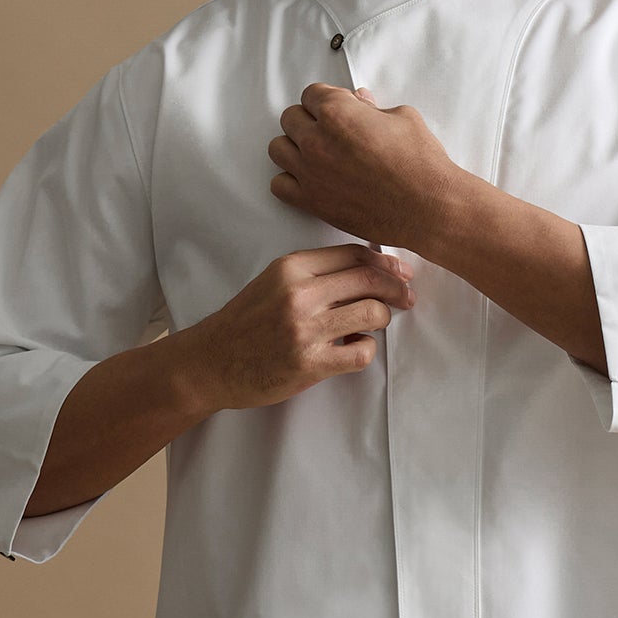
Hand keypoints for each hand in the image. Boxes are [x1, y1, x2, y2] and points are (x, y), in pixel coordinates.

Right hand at [185, 244, 414, 411]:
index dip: (386, 262)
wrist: (210, 362)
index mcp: (292, 267)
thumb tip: (369, 267)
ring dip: (382, 319)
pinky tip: (355, 349)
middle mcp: (300, 293)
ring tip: (372, 326)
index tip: (401, 271)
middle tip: (407, 298)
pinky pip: (362, 352)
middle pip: (370, 279)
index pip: (354, 254)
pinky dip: (366, 350)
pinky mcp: (310, 363)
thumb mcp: (274, 282)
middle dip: (397, 288)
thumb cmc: (245, 322)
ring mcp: (305, 329)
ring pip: (372, 313)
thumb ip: (315, 273)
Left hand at [267, 84, 459, 247]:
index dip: (327, 99)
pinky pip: (279, 184)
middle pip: (291, 118)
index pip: (312, 93)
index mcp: (337, 112)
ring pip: (278, 148)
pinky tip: (312, 178)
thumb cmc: (420, 162)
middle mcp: (317, 140)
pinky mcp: (312, 201)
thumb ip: (372, 108)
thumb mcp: (402, 118)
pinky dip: (290, 179)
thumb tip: (360, 101)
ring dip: (294, 146)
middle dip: (310, 119)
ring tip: (317, 153)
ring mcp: (310, 172)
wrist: (428, 207)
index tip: (340, 108)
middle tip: (331, 131)